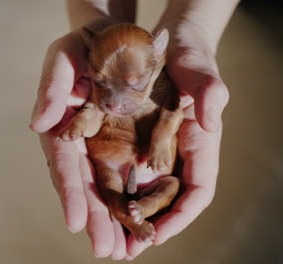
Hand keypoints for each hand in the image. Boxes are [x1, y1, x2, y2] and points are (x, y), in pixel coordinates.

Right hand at [30, 29, 133, 259]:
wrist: (111, 38)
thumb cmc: (83, 45)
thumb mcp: (64, 56)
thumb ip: (52, 87)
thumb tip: (38, 124)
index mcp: (61, 125)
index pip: (63, 163)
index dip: (69, 192)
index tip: (76, 222)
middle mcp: (79, 142)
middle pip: (85, 184)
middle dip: (95, 218)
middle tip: (105, 250)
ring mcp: (100, 146)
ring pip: (106, 187)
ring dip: (115, 219)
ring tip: (124, 250)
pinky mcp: (122, 144)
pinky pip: (128, 174)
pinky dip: (134, 200)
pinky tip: (141, 223)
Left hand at [126, 19, 229, 257]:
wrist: (166, 44)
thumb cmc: (187, 55)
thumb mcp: (198, 68)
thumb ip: (209, 91)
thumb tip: (211, 122)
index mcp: (200, 143)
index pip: (199, 190)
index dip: (181, 216)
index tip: (158, 235)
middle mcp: (179, 153)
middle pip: (169, 200)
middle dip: (149, 226)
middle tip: (125, 250)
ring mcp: (157, 150)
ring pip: (146, 193)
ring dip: (129, 218)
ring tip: (110, 242)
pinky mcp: (135, 142)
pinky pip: (126, 173)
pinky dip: (116, 193)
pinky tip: (99, 207)